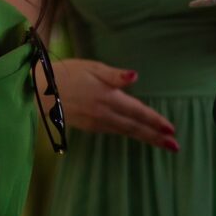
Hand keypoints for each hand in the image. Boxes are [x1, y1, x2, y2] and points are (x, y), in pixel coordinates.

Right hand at [55, 58, 178, 150]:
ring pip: (126, 132)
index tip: (171, 130)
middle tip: (175, 147)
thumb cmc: (68, 73)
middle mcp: (104, 114)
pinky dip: (129, 134)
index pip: (138, 112)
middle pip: (135, 128)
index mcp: (108, 98)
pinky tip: (137, 134)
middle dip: (156, 137)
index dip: (155, 121)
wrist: (40, 90)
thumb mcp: (93, 68)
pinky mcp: (89, 126)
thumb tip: (135, 76)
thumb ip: (115, 75)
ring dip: (145, 138)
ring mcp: (96, 123)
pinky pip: (114, 131)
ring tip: (161, 143)